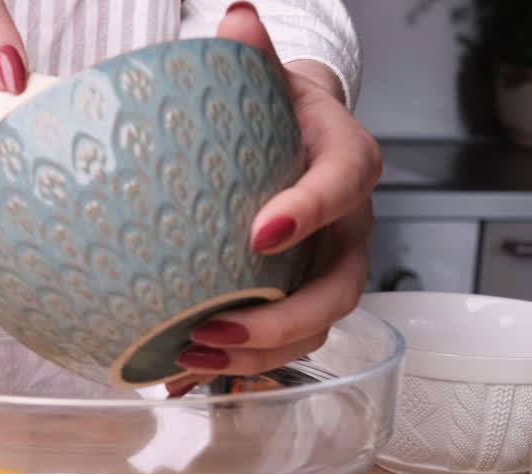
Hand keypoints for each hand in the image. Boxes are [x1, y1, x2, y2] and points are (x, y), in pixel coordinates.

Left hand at [168, 2, 379, 396]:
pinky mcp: (297, 297)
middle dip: (281, 320)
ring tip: (193, 355)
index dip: (309, 211)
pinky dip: (235, 368)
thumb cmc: (275, 108)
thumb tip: (235, 18)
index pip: (345, 183)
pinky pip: (279, 342)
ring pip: (314, 327)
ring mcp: (326, 268)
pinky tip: (183, 379)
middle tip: (215, 327)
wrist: (287, 134)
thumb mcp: (265, 77)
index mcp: (346, 162)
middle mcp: (348, 226)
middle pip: (339, 288)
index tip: (259, 232)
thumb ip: (251, 53)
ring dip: (257, 354)